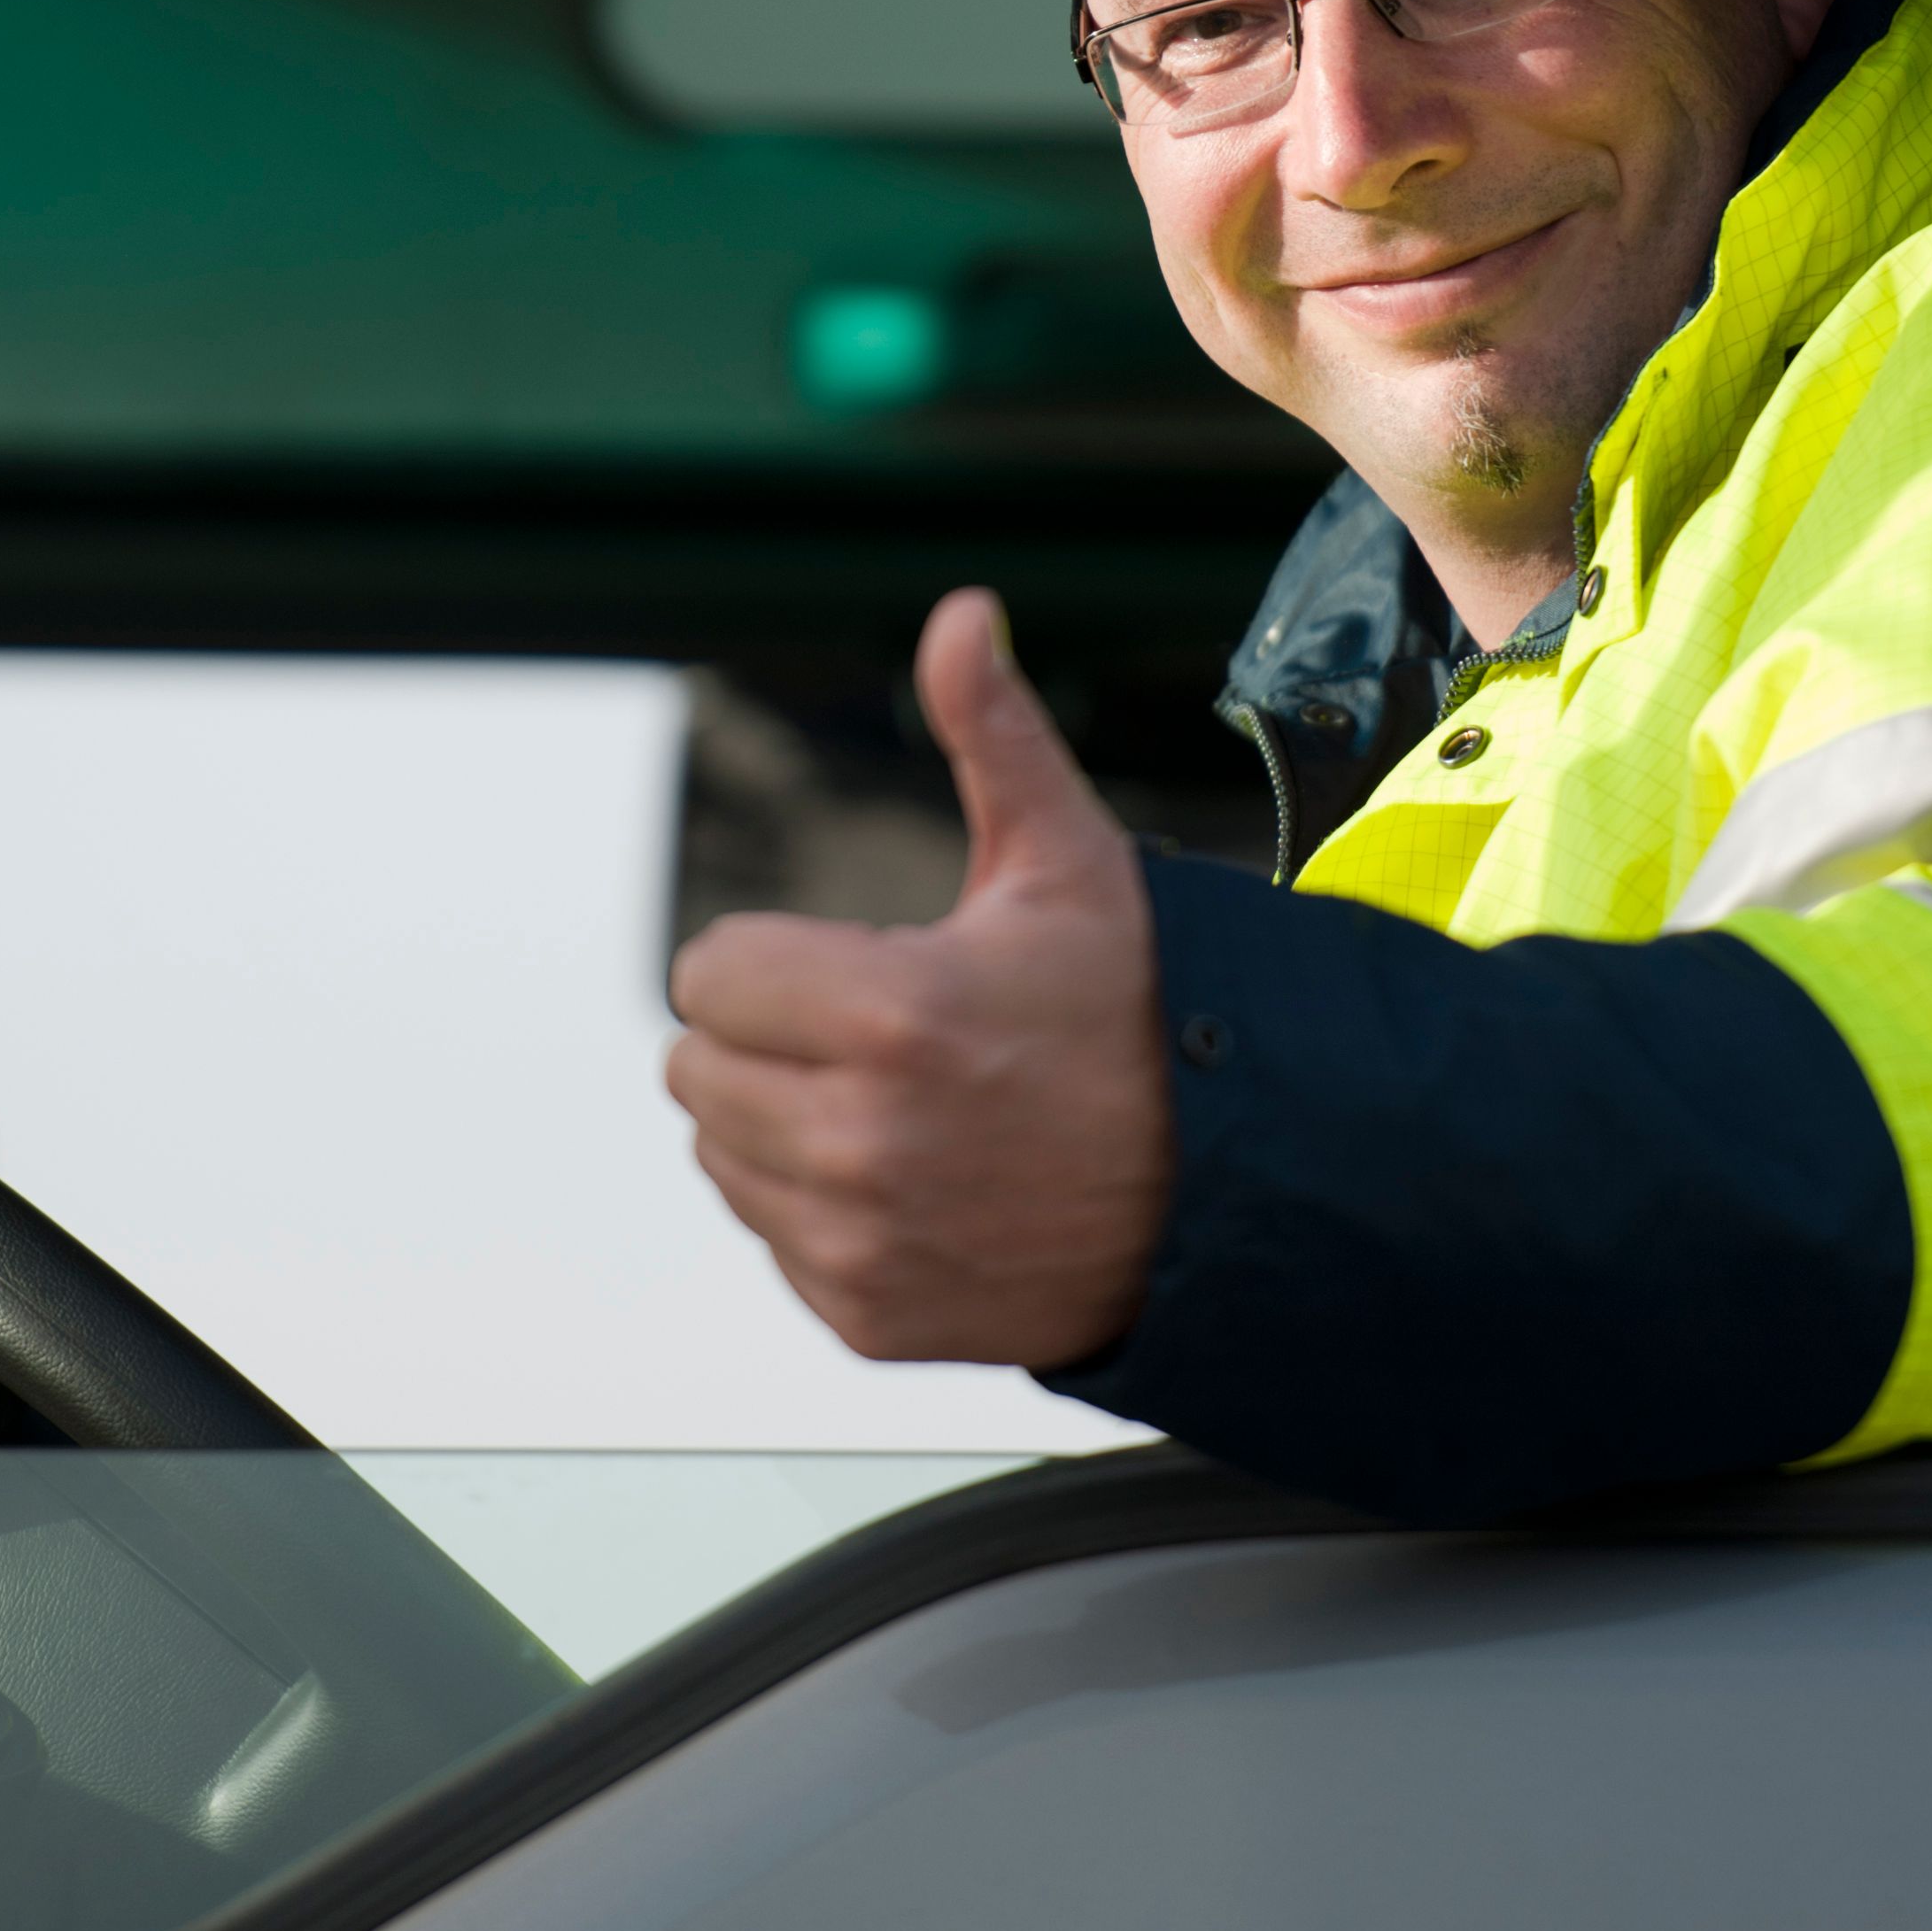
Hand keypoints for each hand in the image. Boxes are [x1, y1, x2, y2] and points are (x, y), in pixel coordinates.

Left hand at [665, 586, 1173, 1367]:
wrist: (1235, 1187)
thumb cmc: (1144, 1011)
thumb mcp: (1068, 862)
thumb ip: (988, 734)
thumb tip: (959, 613)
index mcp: (889, 1014)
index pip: (706, 974)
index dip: (777, 958)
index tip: (860, 966)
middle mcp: (862, 1141)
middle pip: (696, 1068)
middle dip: (774, 1038)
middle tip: (888, 1039)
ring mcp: (863, 1241)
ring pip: (724, 1156)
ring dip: (787, 1125)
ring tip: (909, 1107)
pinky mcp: (870, 1317)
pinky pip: (776, 1242)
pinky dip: (827, 1213)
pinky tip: (924, 1181)